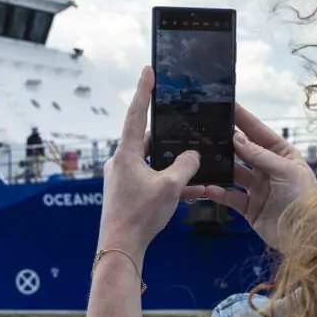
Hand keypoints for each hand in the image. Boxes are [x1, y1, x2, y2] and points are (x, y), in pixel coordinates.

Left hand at [98, 67, 199, 261]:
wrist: (121, 247)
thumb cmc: (140, 215)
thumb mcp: (170, 186)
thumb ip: (186, 166)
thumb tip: (194, 156)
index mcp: (126, 153)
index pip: (135, 113)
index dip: (143, 90)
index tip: (148, 70)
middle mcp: (121, 162)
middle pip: (148, 140)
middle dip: (169, 138)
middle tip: (185, 129)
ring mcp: (123, 178)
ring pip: (153, 163)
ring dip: (173, 166)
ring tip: (195, 168)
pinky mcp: (128, 193)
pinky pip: (152, 180)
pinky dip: (169, 182)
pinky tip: (190, 190)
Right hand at [182, 104, 316, 252]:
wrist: (306, 237)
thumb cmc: (303, 199)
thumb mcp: (285, 171)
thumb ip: (260, 155)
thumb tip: (236, 138)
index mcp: (282, 155)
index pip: (259, 133)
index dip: (244, 119)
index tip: (228, 105)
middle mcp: (268, 169)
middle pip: (243, 151)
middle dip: (227, 141)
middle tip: (206, 130)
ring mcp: (258, 188)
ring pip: (233, 172)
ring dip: (219, 166)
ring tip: (201, 157)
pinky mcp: (249, 207)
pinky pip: (230, 196)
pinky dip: (218, 192)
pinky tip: (207, 187)